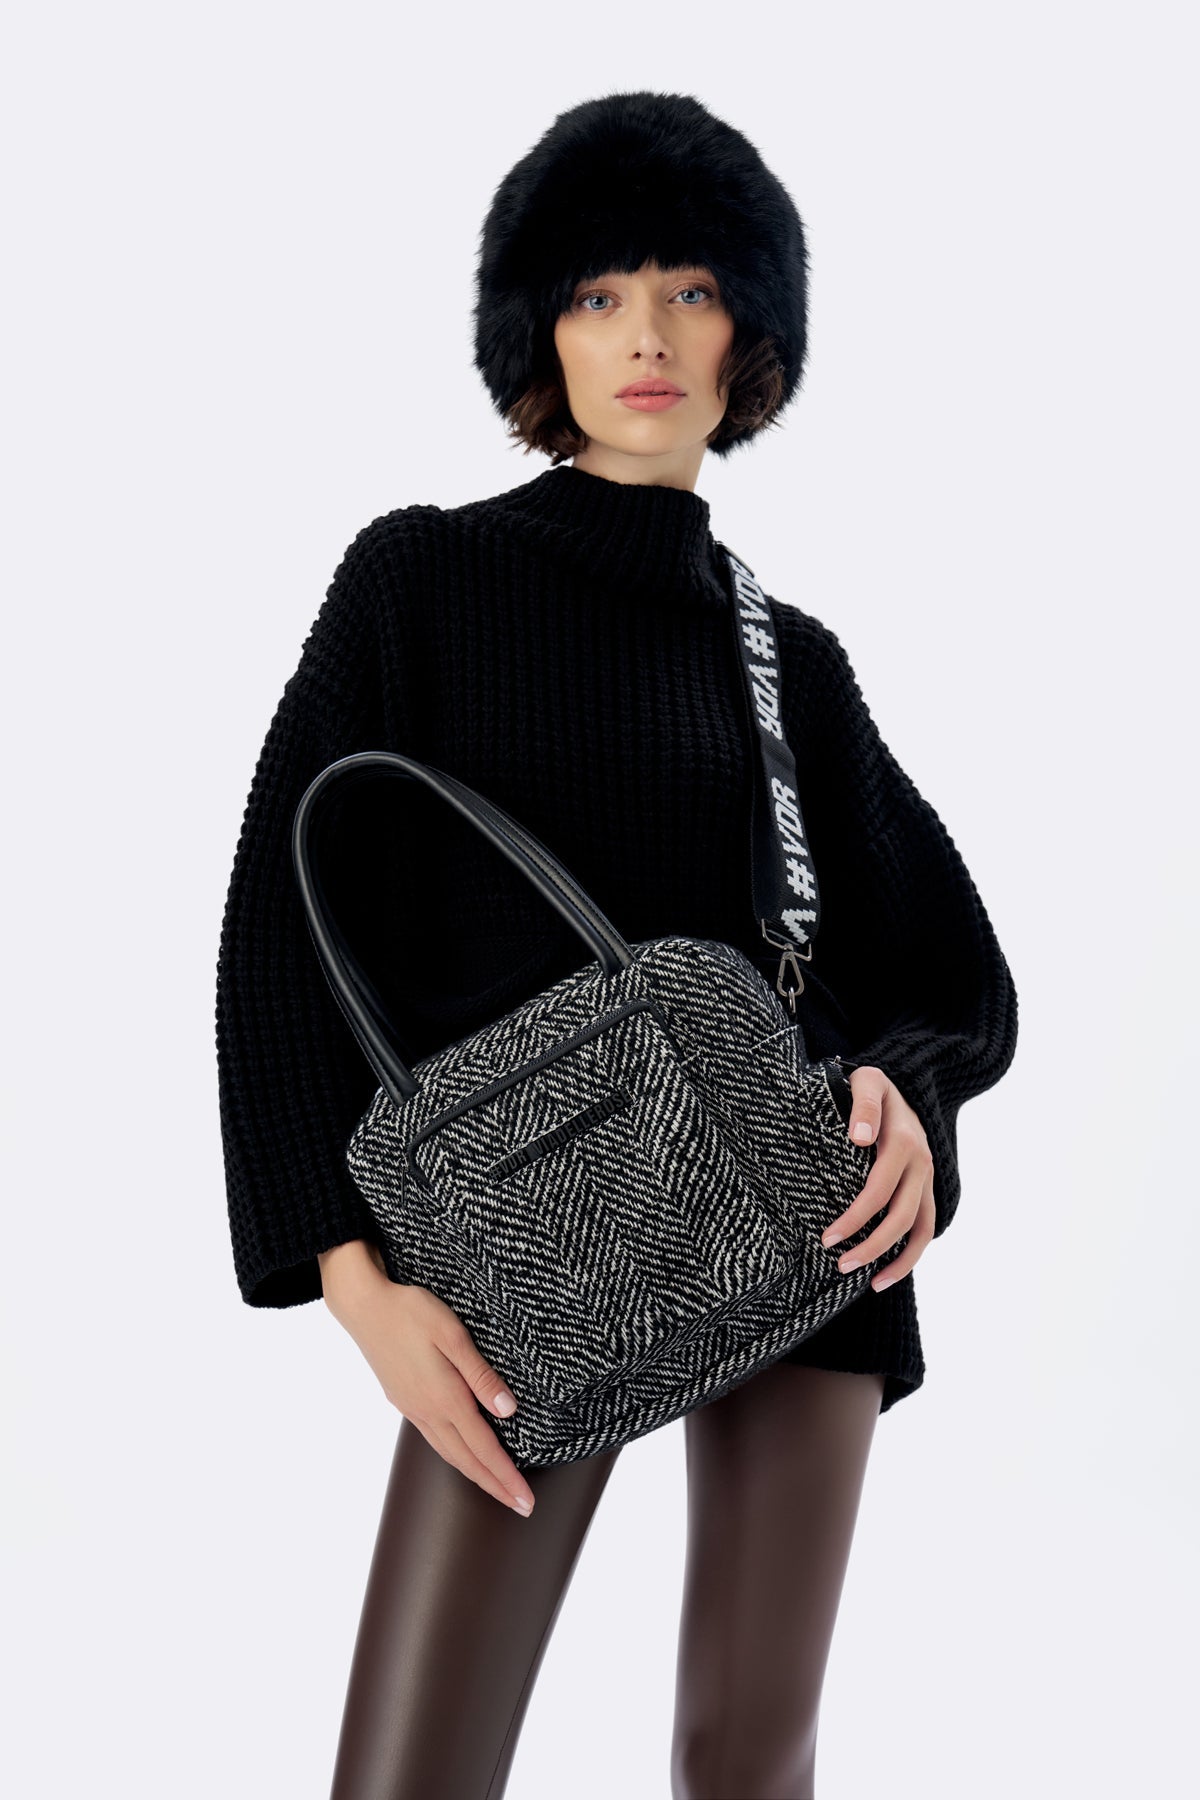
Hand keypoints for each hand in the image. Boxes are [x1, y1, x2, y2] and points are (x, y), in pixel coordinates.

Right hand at [321, 1248, 536, 1517]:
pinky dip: (454, 1456)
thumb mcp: (453, 1334)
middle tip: (521, 1507)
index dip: (506, 1477)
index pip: (483, 1448)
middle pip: (467, 1460)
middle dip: (495, 1486)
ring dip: (475, 1474)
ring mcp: (412, 1408)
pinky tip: (461, 1453)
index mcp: (445, 1398)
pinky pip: (434, 1439)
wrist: (363, 1306)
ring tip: (496, 1488)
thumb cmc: (411, 1311)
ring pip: (449, 1453)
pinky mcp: (403, 1400)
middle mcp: (428, 1411)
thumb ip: (481, 1374)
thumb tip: (508, 1411)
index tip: (525, 1501)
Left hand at [820, 1064, 935, 1292]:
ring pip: (921, 1230)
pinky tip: (888, 1272)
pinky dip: (912, 1254)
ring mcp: (927, 1180)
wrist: (902, 1084)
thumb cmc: (871, 1086)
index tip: (828, 1239)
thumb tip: (860, 1136)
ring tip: (872, 1285)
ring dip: (900, 1261)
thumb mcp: (865, 1082)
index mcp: (904, 1143)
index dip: (854, 1219)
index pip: (878, 1191)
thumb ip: (864, 1105)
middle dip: (872, 1246)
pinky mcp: (926, 1189)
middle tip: (840, 1266)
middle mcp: (921, 1166)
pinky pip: (926, 1228)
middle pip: (901, 1218)